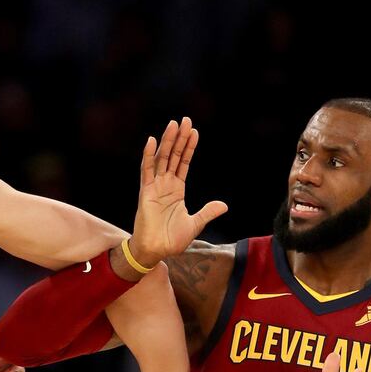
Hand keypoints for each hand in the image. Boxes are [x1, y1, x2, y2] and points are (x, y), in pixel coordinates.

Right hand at [131, 117, 227, 265]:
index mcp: (176, 190)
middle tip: (185, 120)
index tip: (194, 132)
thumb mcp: (195, 224)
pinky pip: (147, 170)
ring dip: (167, 141)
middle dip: (179, 138)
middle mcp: (165, 184)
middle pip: (173, 156)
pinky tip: (152, 141)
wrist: (156, 251)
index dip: (188, 148)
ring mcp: (155, 187)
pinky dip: (149, 155)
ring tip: (173, 124)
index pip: (183, 163)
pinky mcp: (146, 192)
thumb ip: (207, 212)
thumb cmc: (171, 240)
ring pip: (162, 158)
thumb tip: (224, 205)